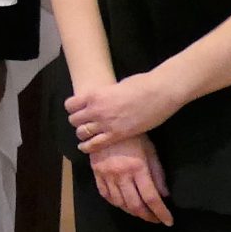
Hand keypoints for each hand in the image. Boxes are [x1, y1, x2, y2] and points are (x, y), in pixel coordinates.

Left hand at [67, 69, 186, 152]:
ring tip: (86, 134)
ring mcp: (106, 123)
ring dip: (83, 134)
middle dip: (78, 121)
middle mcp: (96, 110)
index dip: (72, 108)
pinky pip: (95, 145)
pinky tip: (85, 147)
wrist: (160, 92)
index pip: (70, 105)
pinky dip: (87, 147)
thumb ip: (105, 95)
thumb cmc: (141, 84)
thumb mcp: (115, 86)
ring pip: (81, 133)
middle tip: (84, 122)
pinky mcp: (117, 135)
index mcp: (94, 95)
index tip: (77, 110)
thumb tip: (102, 100)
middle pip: (74, 120)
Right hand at [87, 134, 172, 225]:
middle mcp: (121, 175)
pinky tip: (123, 204)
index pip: (151, 197)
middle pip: (135, 204)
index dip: (161, 212)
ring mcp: (106, 175)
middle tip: (156, 219)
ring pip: (119, 203)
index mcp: (138, 168)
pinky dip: (116, 203)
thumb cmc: (134, 136)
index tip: (168, 222)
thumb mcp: (151, 151)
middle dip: (147, 216)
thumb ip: (157, 174)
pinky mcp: (96, 173)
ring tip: (142, 213)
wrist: (107, 124)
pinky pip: (105, 195)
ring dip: (132, 212)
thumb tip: (164, 195)